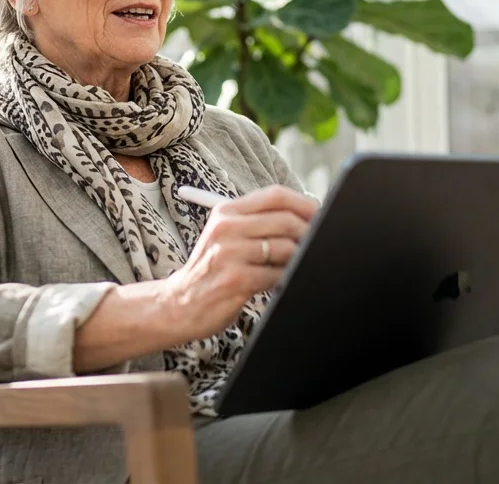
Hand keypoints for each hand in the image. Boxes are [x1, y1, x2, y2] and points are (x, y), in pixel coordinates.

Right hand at [160, 185, 317, 342]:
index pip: (274, 195)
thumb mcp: (226, 236)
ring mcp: (229, 254)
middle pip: (285, 220)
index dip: (304, 204)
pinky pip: (277, 275)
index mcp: (226, 212)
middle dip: (308, 234)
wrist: (180, 303)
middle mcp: (225, 228)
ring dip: (297, 260)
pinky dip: (285, 279)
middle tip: (314, 246)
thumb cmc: (211, 269)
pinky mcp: (235, 280)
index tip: (318, 216)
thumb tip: (307, 217)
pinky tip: (278, 283)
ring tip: (292, 267)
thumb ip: (258, 223)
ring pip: (285, 248)